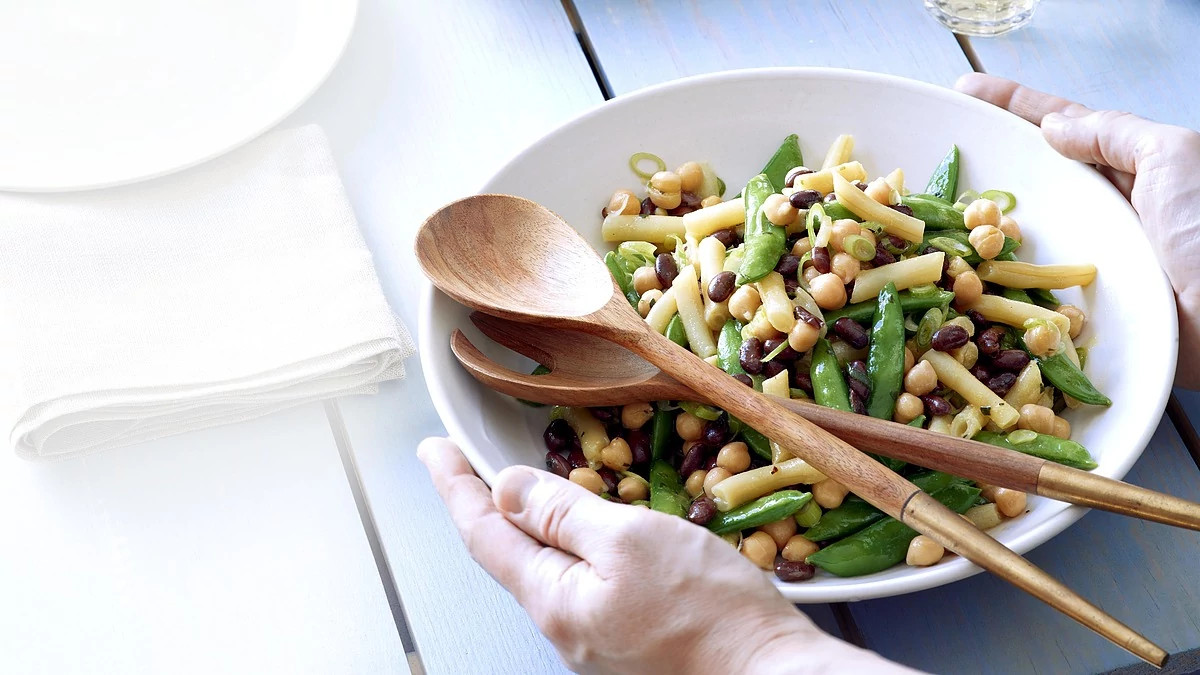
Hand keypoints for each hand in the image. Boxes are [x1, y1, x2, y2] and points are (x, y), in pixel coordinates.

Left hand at [417, 437, 910, 674]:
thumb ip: (563, 514)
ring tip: (529, 487)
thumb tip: (507, 489)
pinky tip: (592, 531)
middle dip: (488, 505)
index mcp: (554, 600)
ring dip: (534, 526)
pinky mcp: (628, 641)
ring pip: (550, 570)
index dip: (455, 486)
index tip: (434, 450)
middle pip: (511, 555)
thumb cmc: (709, 610)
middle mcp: (565, 628)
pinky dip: (574, 547)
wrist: (770, 674)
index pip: (484, 533)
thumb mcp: (630, 540)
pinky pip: (584, 586)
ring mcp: (596, 640)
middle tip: (470, 460)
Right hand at [956, 73, 1199, 387]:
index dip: (1015, 105)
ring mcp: (1089, 260)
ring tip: (934, 205)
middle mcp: (1108, 213)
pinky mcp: (1078, 310)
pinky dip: (992, 279)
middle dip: (989, 159)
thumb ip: (1115, 134)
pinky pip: (1024, 286)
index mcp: (1134, 170)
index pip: (1066, 127)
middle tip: (936, 147)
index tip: (966, 91)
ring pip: (1022, 231)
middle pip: (1037, 176)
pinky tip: (962, 269)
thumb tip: (1054, 127)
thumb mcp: (1173, 155)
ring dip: (978, 222)